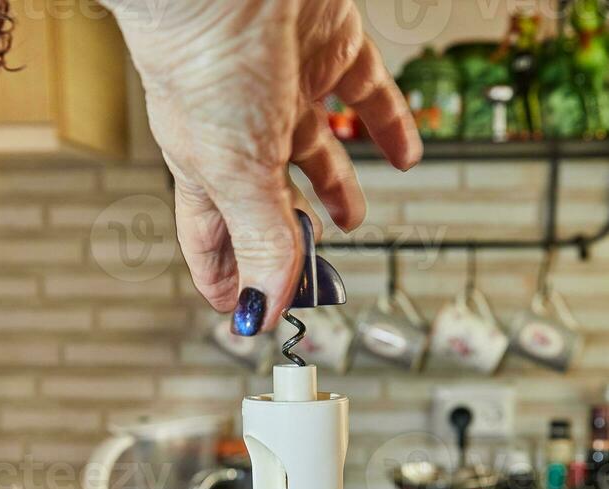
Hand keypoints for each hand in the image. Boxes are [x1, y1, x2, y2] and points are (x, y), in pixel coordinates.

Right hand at [105, 0, 420, 332]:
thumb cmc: (206, 57)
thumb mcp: (238, 174)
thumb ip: (261, 241)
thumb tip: (264, 308)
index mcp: (207, 168)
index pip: (213, 240)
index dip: (230, 279)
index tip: (253, 312)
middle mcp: (243, 131)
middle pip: (271, 202)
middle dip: (292, 242)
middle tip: (315, 278)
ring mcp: (287, 89)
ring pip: (318, 150)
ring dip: (338, 188)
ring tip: (353, 222)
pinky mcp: (331, 47)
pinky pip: (367, 94)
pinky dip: (390, 127)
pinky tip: (409, 156)